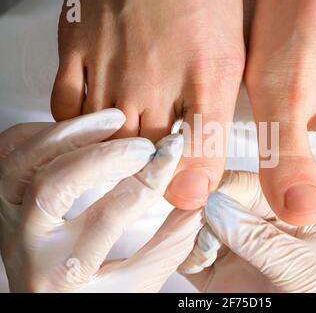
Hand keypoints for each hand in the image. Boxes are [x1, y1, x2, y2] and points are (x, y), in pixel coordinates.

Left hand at [0, 109, 202, 291]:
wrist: (45, 309)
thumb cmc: (91, 300)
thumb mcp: (135, 286)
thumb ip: (169, 246)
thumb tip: (196, 204)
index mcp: (63, 273)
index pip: (109, 215)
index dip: (148, 181)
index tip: (172, 157)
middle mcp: (25, 244)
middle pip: (56, 183)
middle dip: (106, 156)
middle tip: (143, 145)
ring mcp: (6, 217)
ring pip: (23, 161)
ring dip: (71, 133)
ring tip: (113, 121)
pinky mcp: (1, 199)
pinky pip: (8, 152)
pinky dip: (42, 132)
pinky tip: (77, 129)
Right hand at [51, 0, 245, 209]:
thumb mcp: (228, 64)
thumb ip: (215, 127)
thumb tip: (196, 186)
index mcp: (203, 82)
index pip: (195, 163)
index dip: (188, 187)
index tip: (183, 192)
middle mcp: (152, 80)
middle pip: (142, 158)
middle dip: (148, 175)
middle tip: (150, 175)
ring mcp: (108, 65)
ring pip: (103, 140)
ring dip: (114, 157)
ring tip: (122, 157)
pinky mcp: (76, 48)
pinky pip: (66, 108)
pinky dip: (78, 129)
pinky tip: (95, 127)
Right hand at [180, 171, 315, 291]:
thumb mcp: (301, 267)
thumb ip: (260, 238)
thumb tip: (216, 205)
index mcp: (288, 213)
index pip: (248, 186)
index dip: (222, 187)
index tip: (202, 196)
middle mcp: (258, 227)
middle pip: (216, 203)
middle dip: (199, 208)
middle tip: (189, 219)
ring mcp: (236, 251)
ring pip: (197, 228)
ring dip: (188, 232)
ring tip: (194, 245)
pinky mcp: (218, 277)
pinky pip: (188, 258)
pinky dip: (180, 255)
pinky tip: (189, 260)